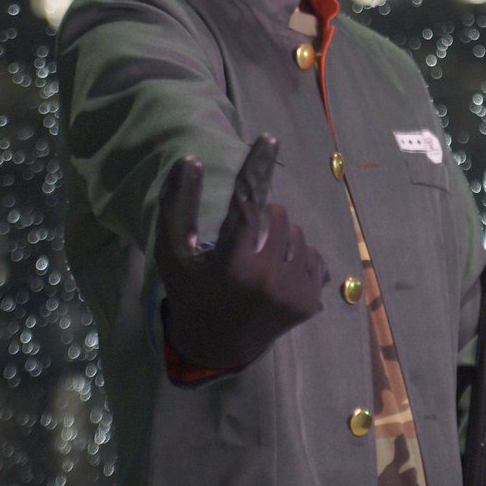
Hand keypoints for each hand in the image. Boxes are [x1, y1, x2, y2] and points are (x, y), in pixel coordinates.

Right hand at [155, 134, 327, 367]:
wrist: (217, 347)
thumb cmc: (190, 292)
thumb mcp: (172, 253)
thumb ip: (176, 206)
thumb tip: (190, 161)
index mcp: (231, 264)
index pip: (247, 201)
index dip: (257, 166)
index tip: (269, 138)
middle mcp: (267, 278)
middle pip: (278, 213)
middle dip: (263, 217)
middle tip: (245, 240)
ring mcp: (293, 292)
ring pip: (298, 233)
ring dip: (280, 237)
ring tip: (259, 261)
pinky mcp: (311, 301)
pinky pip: (313, 255)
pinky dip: (297, 257)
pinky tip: (276, 277)